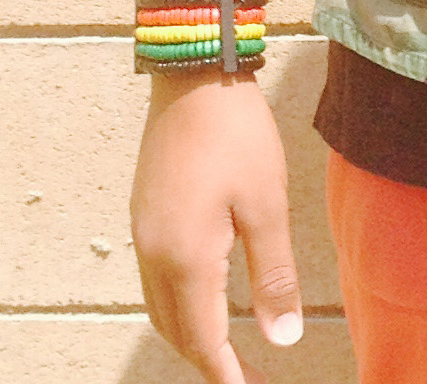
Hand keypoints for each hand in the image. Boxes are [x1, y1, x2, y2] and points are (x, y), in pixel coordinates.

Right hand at [131, 70, 302, 383]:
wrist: (194, 73)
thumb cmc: (237, 135)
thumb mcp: (266, 204)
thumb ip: (272, 275)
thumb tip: (282, 338)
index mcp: (186, 259)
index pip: (202, 340)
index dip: (225, 374)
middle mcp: (154, 254)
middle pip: (176, 331)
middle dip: (208, 360)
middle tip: (243, 376)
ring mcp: (144, 233)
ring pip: (160, 307)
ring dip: (190, 334)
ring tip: (226, 348)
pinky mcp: (145, 212)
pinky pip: (155, 279)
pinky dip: (178, 303)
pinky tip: (203, 295)